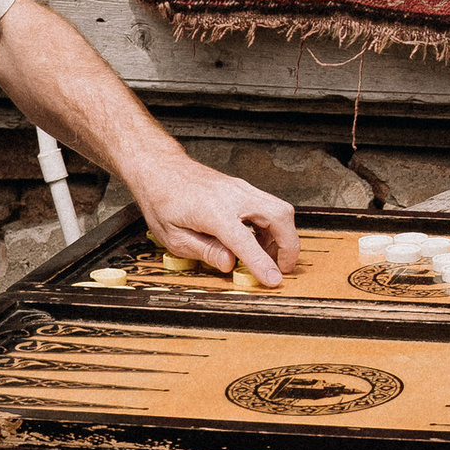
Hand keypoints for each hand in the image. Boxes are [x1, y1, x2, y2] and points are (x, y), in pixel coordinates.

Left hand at [124, 154, 299, 287]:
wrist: (160, 169)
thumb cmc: (162, 199)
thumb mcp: (174, 237)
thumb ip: (205, 251)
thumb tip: (229, 264)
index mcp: (213, 211)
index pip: (246, 242)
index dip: (263, 264)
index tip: (274, 280)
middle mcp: (233, 196)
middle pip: (279, 216)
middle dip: (290, 245)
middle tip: (283, 267)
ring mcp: (240, 189)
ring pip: (279, 208)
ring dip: (282, 235)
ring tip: (269, 256)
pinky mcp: (242, 188)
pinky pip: (268, 205)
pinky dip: (272, 225)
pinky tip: (259, 240)